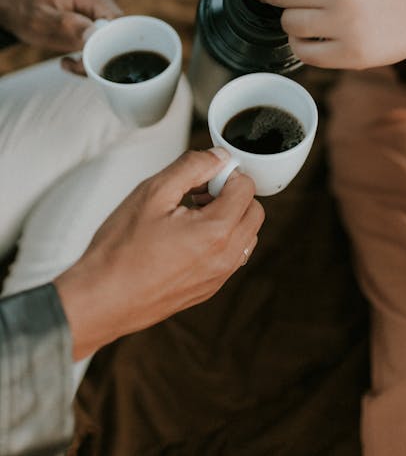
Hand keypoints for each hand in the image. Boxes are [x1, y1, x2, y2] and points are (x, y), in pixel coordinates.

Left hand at [0, 0, 120, 53]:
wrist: (16, 13)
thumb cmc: (26, 12)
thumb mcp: (43, 19)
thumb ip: (69, 25)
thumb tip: (95, 34)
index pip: (114, 18)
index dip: (111, 39)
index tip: (94, 56)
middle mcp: (96, 4)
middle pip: (116, 31)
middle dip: (102, 53)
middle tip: (79, 66)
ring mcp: (95, 16)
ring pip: (110, 42)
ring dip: (94, 58)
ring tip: (70, 64)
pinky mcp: (92, 28)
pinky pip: (100, 45)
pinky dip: (89, 58)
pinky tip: (70, 61)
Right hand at [54, 148, 263, 360]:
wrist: (100, 299)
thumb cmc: (121, 250)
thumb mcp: (153, 192)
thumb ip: (192, 167)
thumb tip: (218, 156)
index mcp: (217, 231)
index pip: (246, 188)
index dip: (225, 173)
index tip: (201, 176)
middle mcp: (225, 257)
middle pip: (253, 211)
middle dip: (232, 194)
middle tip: (197, 192)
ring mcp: (218, 277)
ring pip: (246, 235)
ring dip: (228, 217)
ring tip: (189, 213)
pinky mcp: (207, 289)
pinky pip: (230, 256)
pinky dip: (220, 239)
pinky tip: (185, 236)